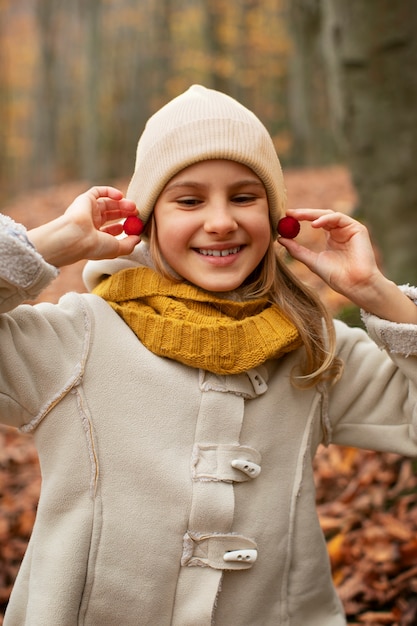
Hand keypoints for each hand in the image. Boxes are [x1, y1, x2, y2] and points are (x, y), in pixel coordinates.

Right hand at [29, 186, 140, 266]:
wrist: (76, 236)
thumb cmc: (94, 246)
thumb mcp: (116, 249)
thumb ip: (129, 245)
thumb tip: (138, 239)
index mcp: (94, 237)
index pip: (110, 230)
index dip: (123, 227)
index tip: (135, 227)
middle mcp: (89, 224)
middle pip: (110, 215)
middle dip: (125, 213)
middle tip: (137, 213)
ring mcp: (87, 211)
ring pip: (106, 203)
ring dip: (121, 203)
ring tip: (133, 207)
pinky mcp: (84, 199)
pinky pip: (98, 191)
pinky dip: (110, 191)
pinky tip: (120, 196)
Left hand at [278, 208, 416, 322]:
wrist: (354, 285)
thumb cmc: (336, 276)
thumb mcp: (312, 261)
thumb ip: (297, 250)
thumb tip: (280, 239)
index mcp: (331, 237)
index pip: (314, 222)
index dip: (300, 218)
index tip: (285, 217)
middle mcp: (340, 231)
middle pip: (320, 216)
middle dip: (304, 213)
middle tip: (288, 213)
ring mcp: (349, 229)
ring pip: (329, 214)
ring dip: (312, 214)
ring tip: (297, 217)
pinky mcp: (357, 228)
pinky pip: (339, 218)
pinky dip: (326, 219)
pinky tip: (314, 225)